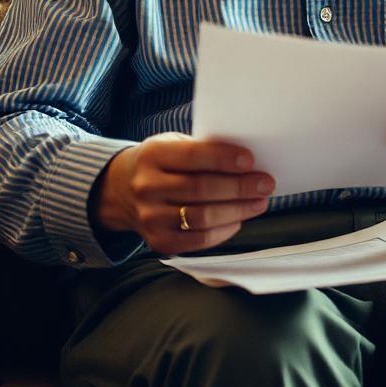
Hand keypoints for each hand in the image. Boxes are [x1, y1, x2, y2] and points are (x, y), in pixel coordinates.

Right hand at [91, 132, 273, 254]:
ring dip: (238, 210)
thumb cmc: (158, 164)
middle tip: (265, 184)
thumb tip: (245, 163)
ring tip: (258, 202)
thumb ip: (201, 150)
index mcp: (152, 155)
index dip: (224, 159)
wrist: (120, 190)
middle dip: (240, 187)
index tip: (250, 161)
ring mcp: (151, 217)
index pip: (192, 156)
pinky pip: (199, 240)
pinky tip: (237, 220)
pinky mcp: (159, 241)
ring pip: (203, 217)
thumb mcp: (170, 145)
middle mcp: (147, 187)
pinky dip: (224, 231)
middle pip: (202, 189)